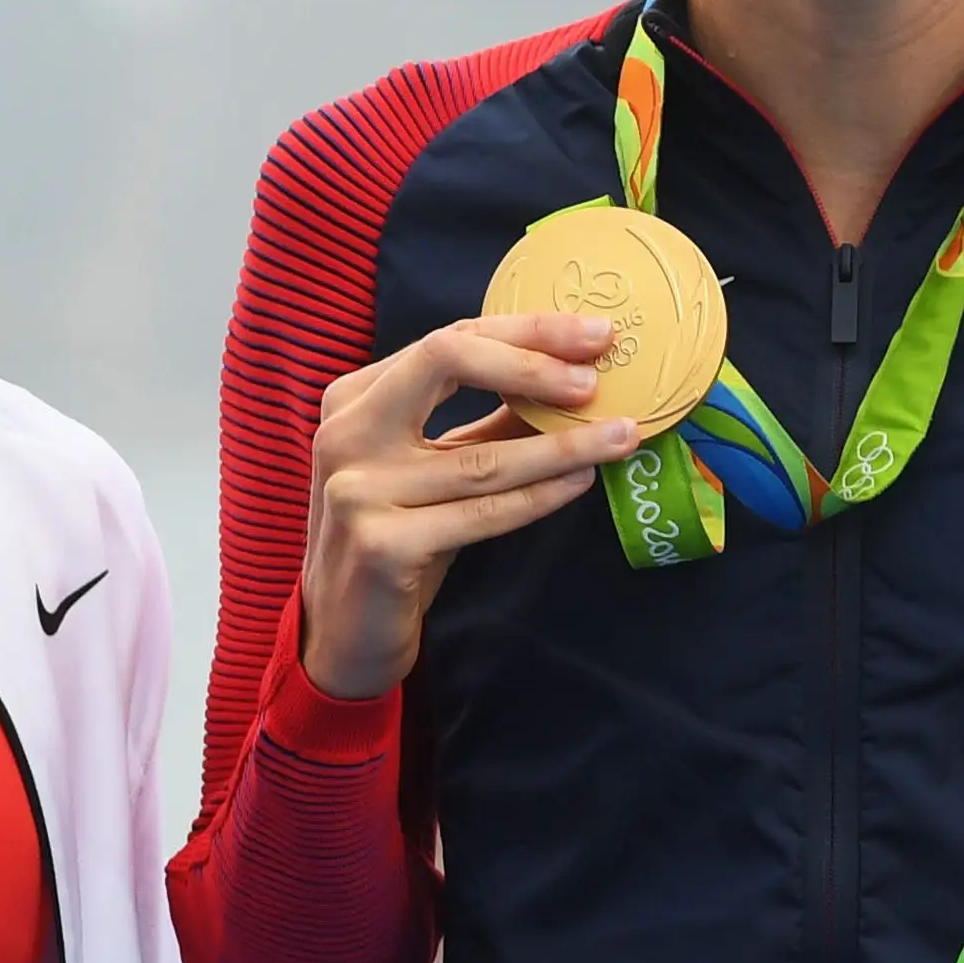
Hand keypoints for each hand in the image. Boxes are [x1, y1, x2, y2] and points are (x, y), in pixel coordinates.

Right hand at [301, 312, 646, 701]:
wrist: (342, 630)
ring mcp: (358, 489)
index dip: (526, 331)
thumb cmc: (396, 536)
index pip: (449, 340)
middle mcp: (346, 432)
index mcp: (355, 397)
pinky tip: (582, 482)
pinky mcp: (383, 545)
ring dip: (563, 444)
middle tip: (600, 376)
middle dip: (534, 359)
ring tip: (620, 435)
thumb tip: (573, 380)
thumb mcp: (432, 467)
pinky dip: (540, 496)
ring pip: (483, 455)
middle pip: (447, 359)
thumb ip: (488, 421)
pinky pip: (483, 513)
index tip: (594, 334)